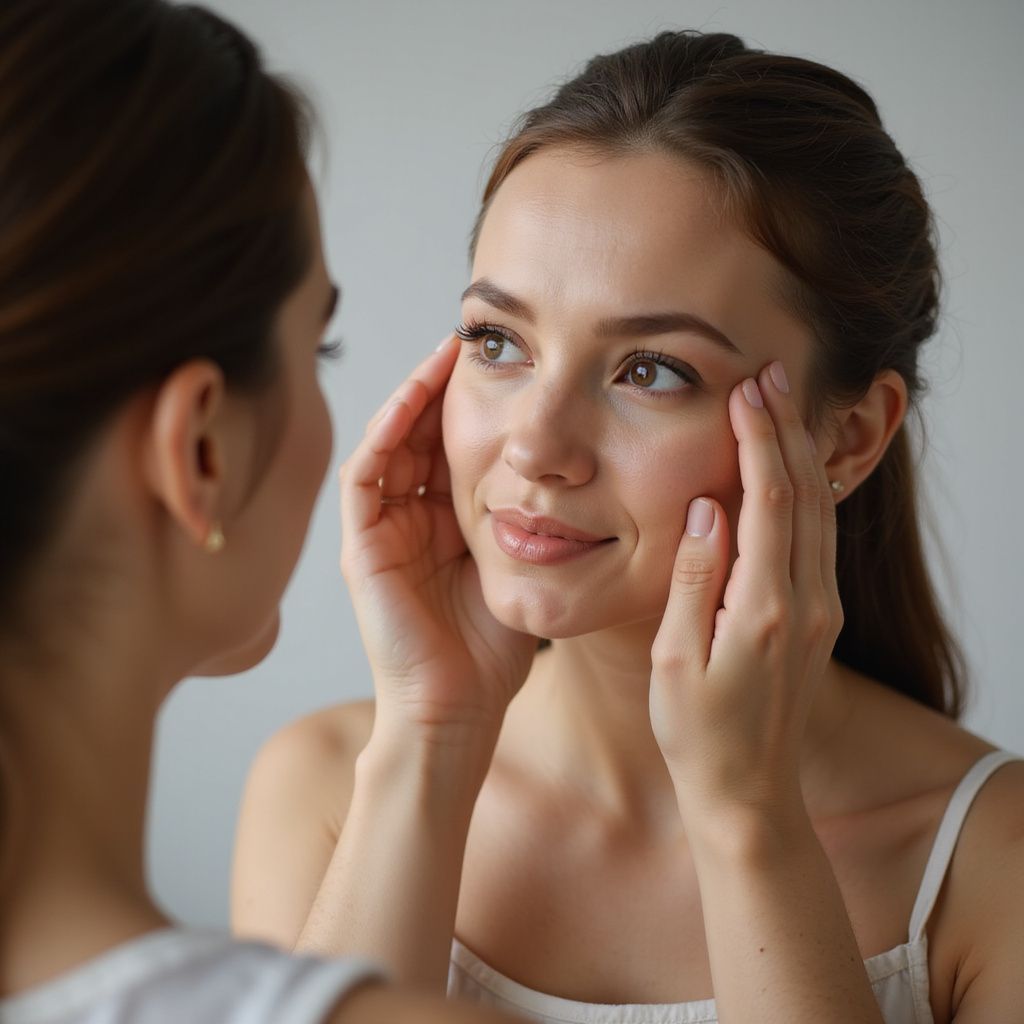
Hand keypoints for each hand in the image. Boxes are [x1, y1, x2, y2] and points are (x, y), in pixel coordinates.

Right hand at [340, 337, 536, 747]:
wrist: (459, 709)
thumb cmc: (494, 649)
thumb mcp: (522, 565)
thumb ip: (533, 520)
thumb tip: (579, 473)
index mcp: (444, 524)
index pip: (452, 447)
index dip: (474, 404)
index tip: (509, 364)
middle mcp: (408, 519)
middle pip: (419, 436)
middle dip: (443, 387)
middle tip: (472, 341)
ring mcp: (380, 532)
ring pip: (389, 444)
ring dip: (414, 397)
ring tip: (445, 353)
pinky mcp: (360, 547)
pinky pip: (366, 476)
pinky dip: (386, 432)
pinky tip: (414, 397)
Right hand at [648, 360, 841, 820]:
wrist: (749, 790)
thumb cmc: (696, 732)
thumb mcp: (673, 660)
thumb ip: (693, 579)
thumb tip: (706, 507)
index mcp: (764, 610)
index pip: (769, 501)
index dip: (760, 439)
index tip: (746, 389)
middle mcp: (806, 604)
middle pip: (806, 494)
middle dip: (788, 427)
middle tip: (769, 373)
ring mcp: (821, 610)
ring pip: (821, 511)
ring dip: (801, 453)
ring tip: (780, 404)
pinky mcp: (820, 617)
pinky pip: (820, 537)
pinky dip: (807, 490)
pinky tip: (791, 467)